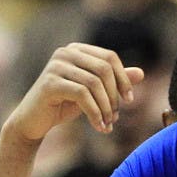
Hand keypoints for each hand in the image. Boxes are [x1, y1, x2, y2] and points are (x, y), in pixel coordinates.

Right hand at [7, 43, 144, 142]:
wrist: (34, 121)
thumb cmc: (64, 104)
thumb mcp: (94, 93)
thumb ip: (114, 82)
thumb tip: (141, 72)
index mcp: (77, 50)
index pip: (110, 57)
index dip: (124, 79)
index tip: (129, 101)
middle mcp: (65, 53)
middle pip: (104, 69)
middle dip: (115, 95)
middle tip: (116, 116)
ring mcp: (56, 66)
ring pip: (94, 83)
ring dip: (106, 108)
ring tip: (107, 124)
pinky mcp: (50, 83)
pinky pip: (82, 95)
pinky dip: (95, 113)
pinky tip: (99, 126)